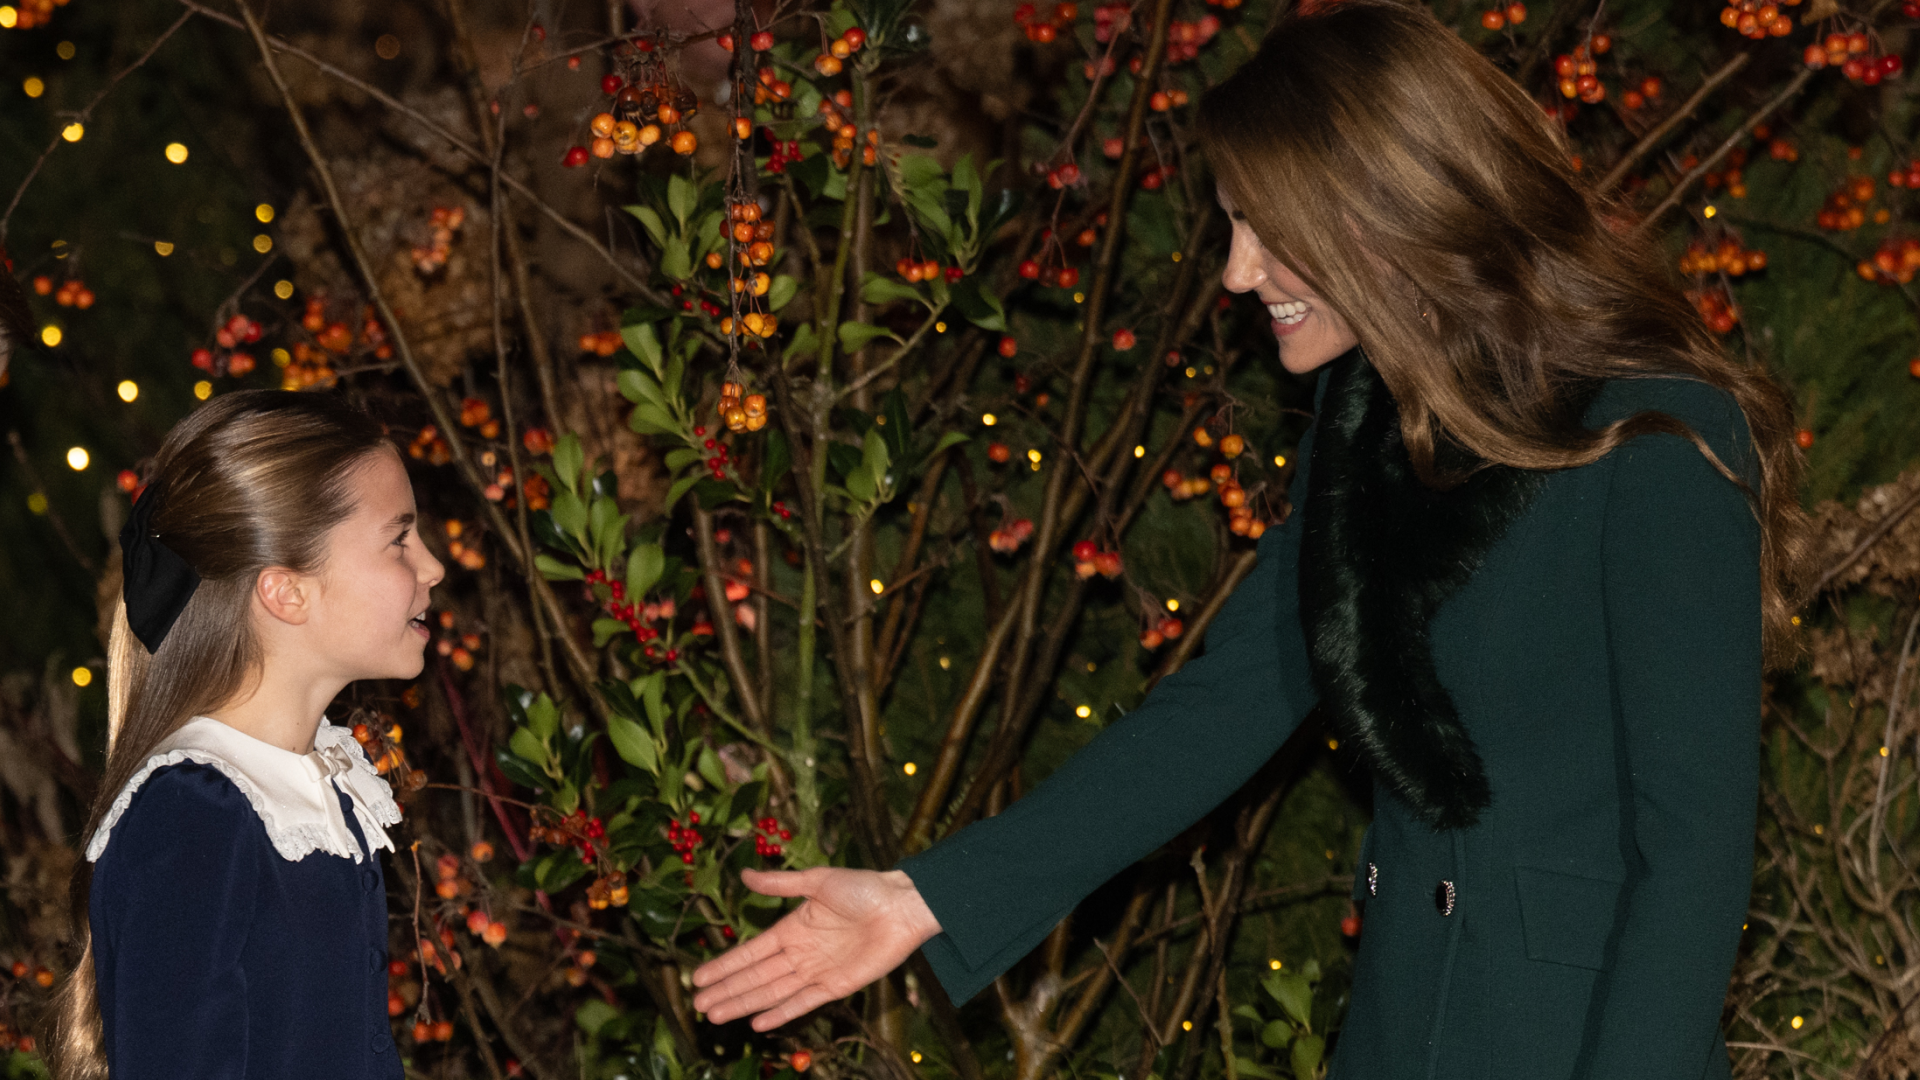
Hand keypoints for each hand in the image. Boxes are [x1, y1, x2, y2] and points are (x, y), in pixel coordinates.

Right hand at [690, 867, 942, 1030]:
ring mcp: (817, 971)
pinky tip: (759, 1023)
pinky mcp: (837, 986)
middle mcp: (801, 953)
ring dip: (745, 1004)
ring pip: (773, 992)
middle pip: (756, 977)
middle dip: (727, 990)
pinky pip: (804, 1003)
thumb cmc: (864, 887)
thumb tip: (745, 874)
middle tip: (697, 1005)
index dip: (725, 965)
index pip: (751, 951)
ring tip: (716, 1016)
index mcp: (793, 928)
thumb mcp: (818, 880)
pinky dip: (782, 1013)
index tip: (698, 977)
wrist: (903, 906)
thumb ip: (780, 883)